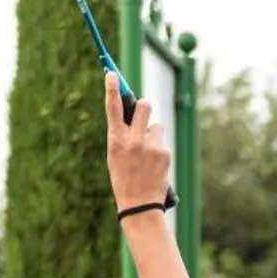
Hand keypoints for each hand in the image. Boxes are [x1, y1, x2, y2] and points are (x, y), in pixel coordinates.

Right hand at [104, 73, 170, 209]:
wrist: (139, 204)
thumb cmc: (124, 178)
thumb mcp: (115, 155)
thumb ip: (122, 135)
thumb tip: (133, 116)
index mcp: (116, 140)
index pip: (113, 108)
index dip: (112, 88)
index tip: (111, 74)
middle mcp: (133, 140)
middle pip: (145, 106)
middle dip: (145, 106)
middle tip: (143, 113)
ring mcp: (151, 146)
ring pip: (156, 126)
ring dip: (153, 134)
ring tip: (148, 153)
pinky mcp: (164, 152)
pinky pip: (162, 142)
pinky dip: (159, 150)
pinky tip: (154, 165)